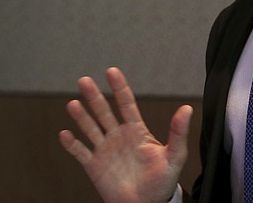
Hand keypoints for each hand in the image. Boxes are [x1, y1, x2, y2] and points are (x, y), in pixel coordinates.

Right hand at [59, 67, 192, 202]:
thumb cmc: (163, 181)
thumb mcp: (175, 155)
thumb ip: (179, 132)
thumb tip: (187, 109)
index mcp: (137, 131)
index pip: (126, 104)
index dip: (119, 88)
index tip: (111, 72)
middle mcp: (119, 136)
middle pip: (104, 112)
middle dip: (95, 96)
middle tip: (85, 80)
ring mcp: (106, 150)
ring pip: (90, 128)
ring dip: (81, 116)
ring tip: (73, 103)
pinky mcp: (95, 166)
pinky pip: (81, 153)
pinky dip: (72, 144)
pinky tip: (65, 133)